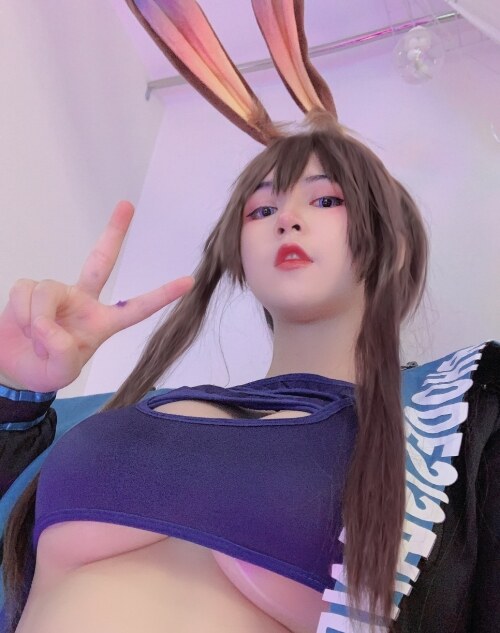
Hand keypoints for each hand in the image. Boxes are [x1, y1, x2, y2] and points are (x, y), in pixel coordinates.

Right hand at [0, 201, 194, 392]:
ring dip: (38, 319)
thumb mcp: (62, 371)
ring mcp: (58, 293)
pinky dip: (21, 312)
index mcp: (102, 322)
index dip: (162, 296)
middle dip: (114, 232)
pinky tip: (21, 325)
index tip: (188, 282)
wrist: (16, 369)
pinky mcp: (30, 289)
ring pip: (48, 291)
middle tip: (127, 205)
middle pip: (101, 260)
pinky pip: (25, 291)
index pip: (136, 308)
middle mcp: (83, 301)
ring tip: (35, 339)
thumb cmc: (46, 369)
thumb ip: (62, 352)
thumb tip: (48, 324)